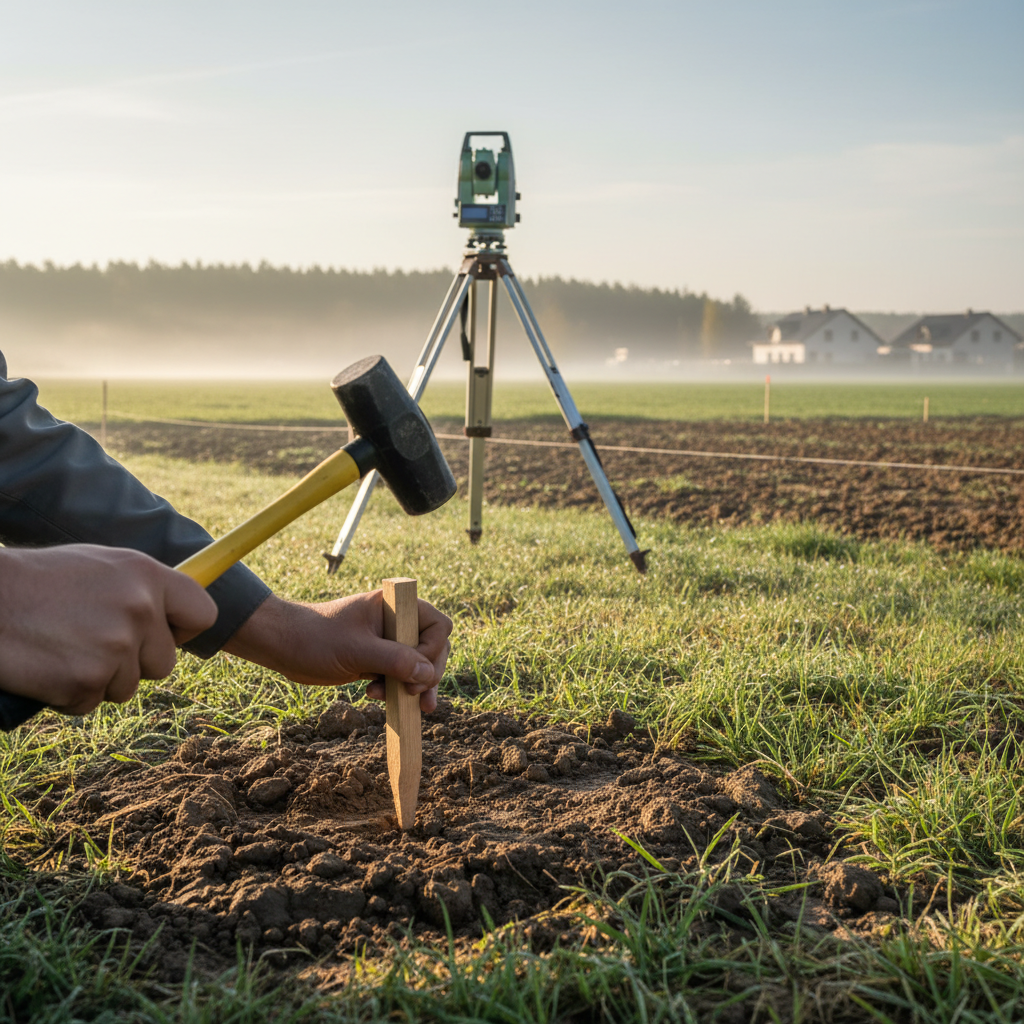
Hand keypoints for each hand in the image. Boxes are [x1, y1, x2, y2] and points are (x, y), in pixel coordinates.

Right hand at [0, 545, 217, 714]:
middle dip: (135, 663)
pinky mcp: (87, 679)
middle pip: (165, 662)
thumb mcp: (100, 566)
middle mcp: (140, 609)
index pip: (203, 613)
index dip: (184, 630)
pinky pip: (91, 702)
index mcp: (147, 575)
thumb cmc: (39, 581)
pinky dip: (69, 693)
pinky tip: (47, 665)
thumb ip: (141, 588)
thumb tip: (174, 614)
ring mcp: (116, 646)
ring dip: (99, 678)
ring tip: (63, 647)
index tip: (167, 634)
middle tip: (93, 643)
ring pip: (128, 686)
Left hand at [222, 591, 451, 712]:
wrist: (282, 646)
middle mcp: (395, 622)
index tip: (415, 669)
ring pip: (418, 665)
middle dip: (427, 673)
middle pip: (433, 647)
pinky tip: (382, 699)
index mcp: (394, 607)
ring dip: (414, 685)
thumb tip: (428, 673)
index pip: (436, 625)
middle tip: (413, 693)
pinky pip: (400, 675)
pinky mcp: (376, 660)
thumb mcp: (357, 650)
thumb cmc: (315, 637)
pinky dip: (398, 690)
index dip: (432, 649)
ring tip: (408, 704)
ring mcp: (386, 641)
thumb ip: (395, 660)